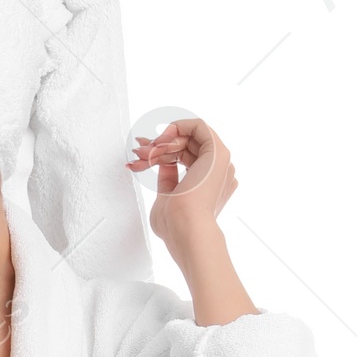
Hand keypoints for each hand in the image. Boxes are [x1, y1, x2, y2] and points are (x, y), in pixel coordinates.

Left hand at [129, 118, 253, 322]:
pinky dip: (178, 127)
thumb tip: (164, 161)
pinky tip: (162, 140)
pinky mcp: (218, 153)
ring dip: (163, 141)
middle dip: (157, 147)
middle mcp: (217, 172)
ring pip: (189, 137)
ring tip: (144, 152)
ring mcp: (219, 163)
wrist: (186, 231)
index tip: (139, 155)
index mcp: (209, 184)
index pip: (184, 158)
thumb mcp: (166, 197)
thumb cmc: (175, 225)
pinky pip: (199, 126)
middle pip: (185, 147)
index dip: (160, 153)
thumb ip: (168, 178)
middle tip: (137, 151)